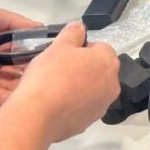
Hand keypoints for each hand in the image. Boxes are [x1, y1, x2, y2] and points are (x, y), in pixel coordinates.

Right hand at [11, 22, 120, 142]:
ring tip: (55, 87)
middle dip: (82, 68)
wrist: (37, 115)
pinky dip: (73, 104)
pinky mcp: (89, 122)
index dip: (80, 49)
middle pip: (98, 70)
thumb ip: (73, 32)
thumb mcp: (59, 45)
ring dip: (79, 86)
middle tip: (58, 70)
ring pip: (91, 89)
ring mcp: (102, 105)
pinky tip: (55, 103)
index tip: (64, 54)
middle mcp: (112, 84)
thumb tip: (79, 27)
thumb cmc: (50, 76)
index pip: (100, 48)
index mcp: (108, 61)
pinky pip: (82, 107)